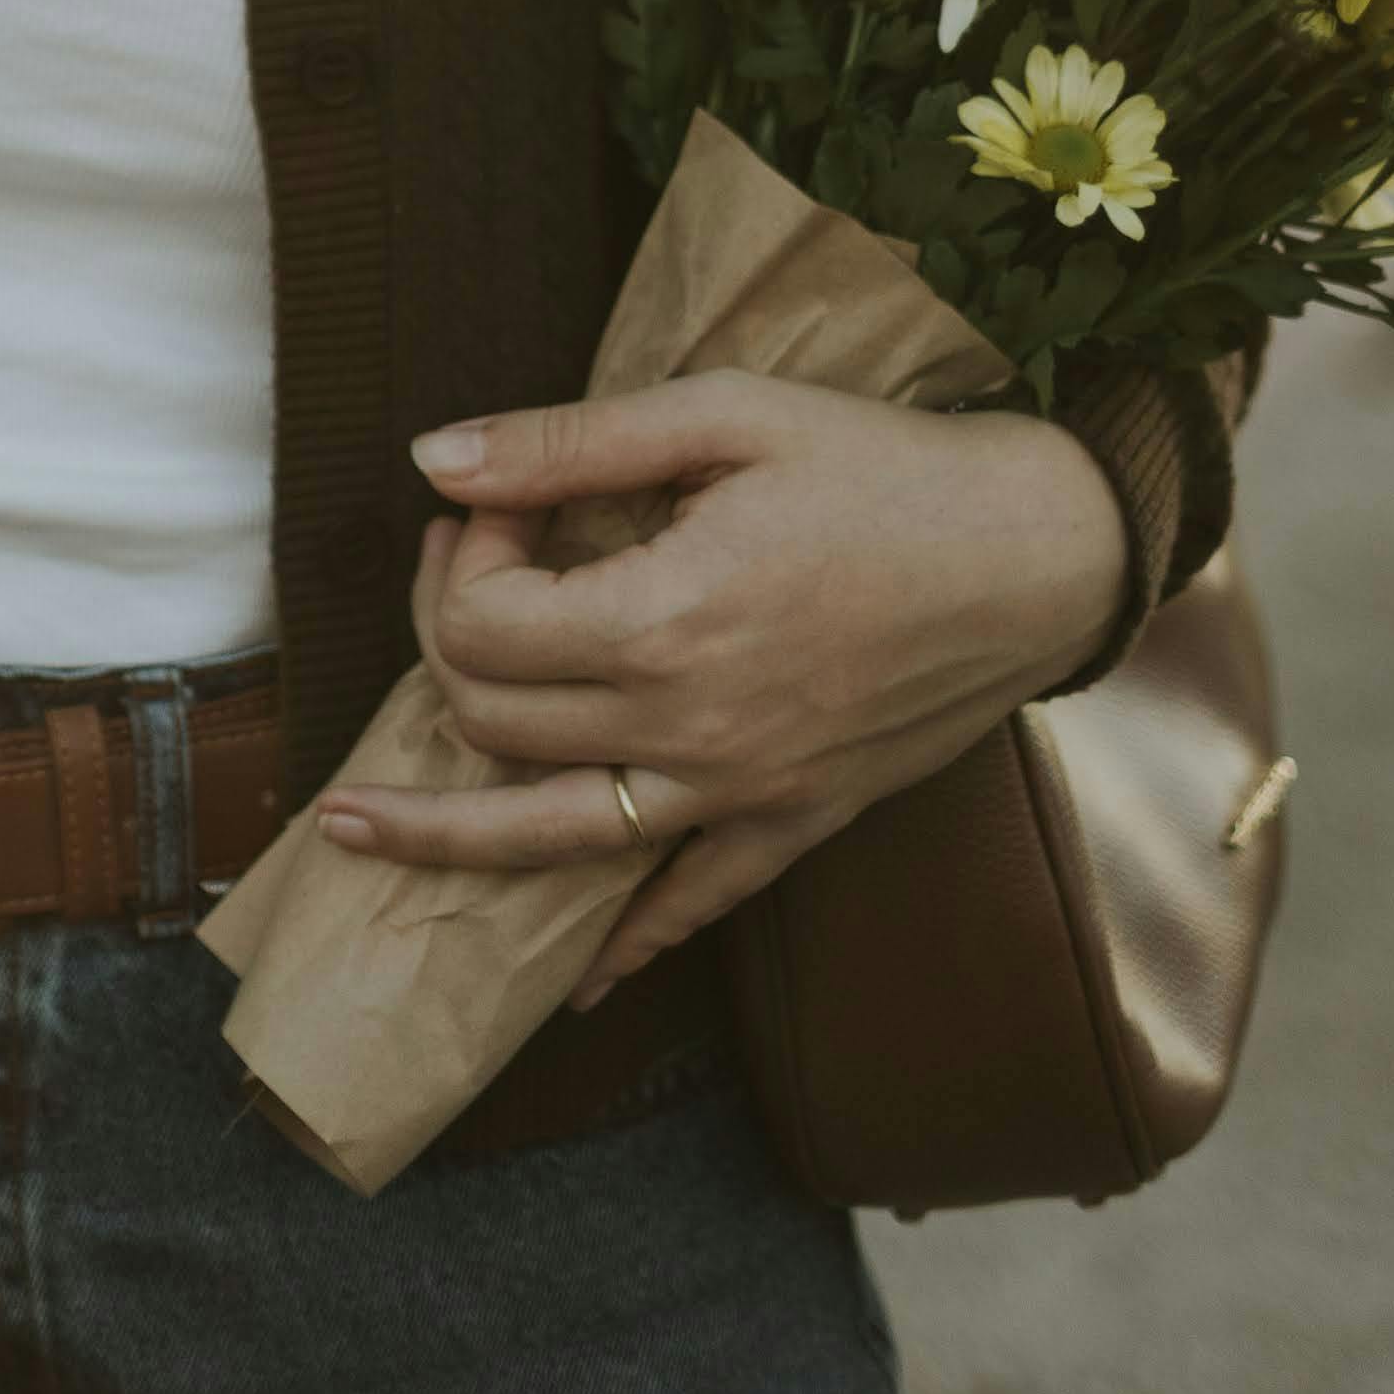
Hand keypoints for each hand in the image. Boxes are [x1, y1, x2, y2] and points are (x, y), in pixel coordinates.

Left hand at [311, 373, 1129, 1008]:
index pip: (482, 625)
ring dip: (447, 837)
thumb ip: (570, 445)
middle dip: (451, 638)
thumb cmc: (882, 467)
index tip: (498, 500)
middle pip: (495, 720)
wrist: (1040, 555)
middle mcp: (687, 727)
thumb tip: (435, 458)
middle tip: (480, 563)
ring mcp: (740, 791)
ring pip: (552, 839)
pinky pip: (690, 905)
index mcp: (663, 621)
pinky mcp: (795, 822)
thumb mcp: (724, 416)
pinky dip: (624, 945)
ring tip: (353, 830)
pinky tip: (572, 977)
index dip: (459, 556)